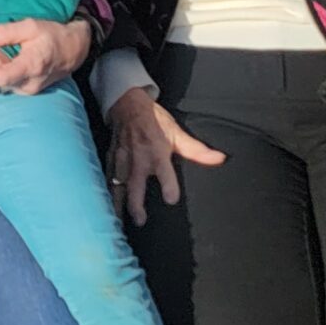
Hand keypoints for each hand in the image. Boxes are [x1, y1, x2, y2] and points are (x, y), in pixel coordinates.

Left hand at [0, 17, 91, 93]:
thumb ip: (5, 32)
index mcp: (31, 66)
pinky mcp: (29, 90)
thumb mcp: (30, 26)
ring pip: (2, 87)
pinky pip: (8, 87)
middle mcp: (30, 83)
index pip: (2, 76)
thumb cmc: (53, 35)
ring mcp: (30, 89)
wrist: (75, 49)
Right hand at [106, 87, 224, 226]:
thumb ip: (196, 150)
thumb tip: (220, 158)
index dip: (168, 185)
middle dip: (136, 203)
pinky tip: (105, 205)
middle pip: (135, 185)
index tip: (170, 199)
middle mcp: (138, 159)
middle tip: (140, 220)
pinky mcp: (111, 159)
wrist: (127, 104)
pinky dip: (105, 192)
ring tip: (117, 220)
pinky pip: (106, 178)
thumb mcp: (177, 133)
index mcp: (156, 153)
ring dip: (117, 203)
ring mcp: (122, 160)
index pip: (164, 172)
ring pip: (117, 185)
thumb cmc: (154, 120)